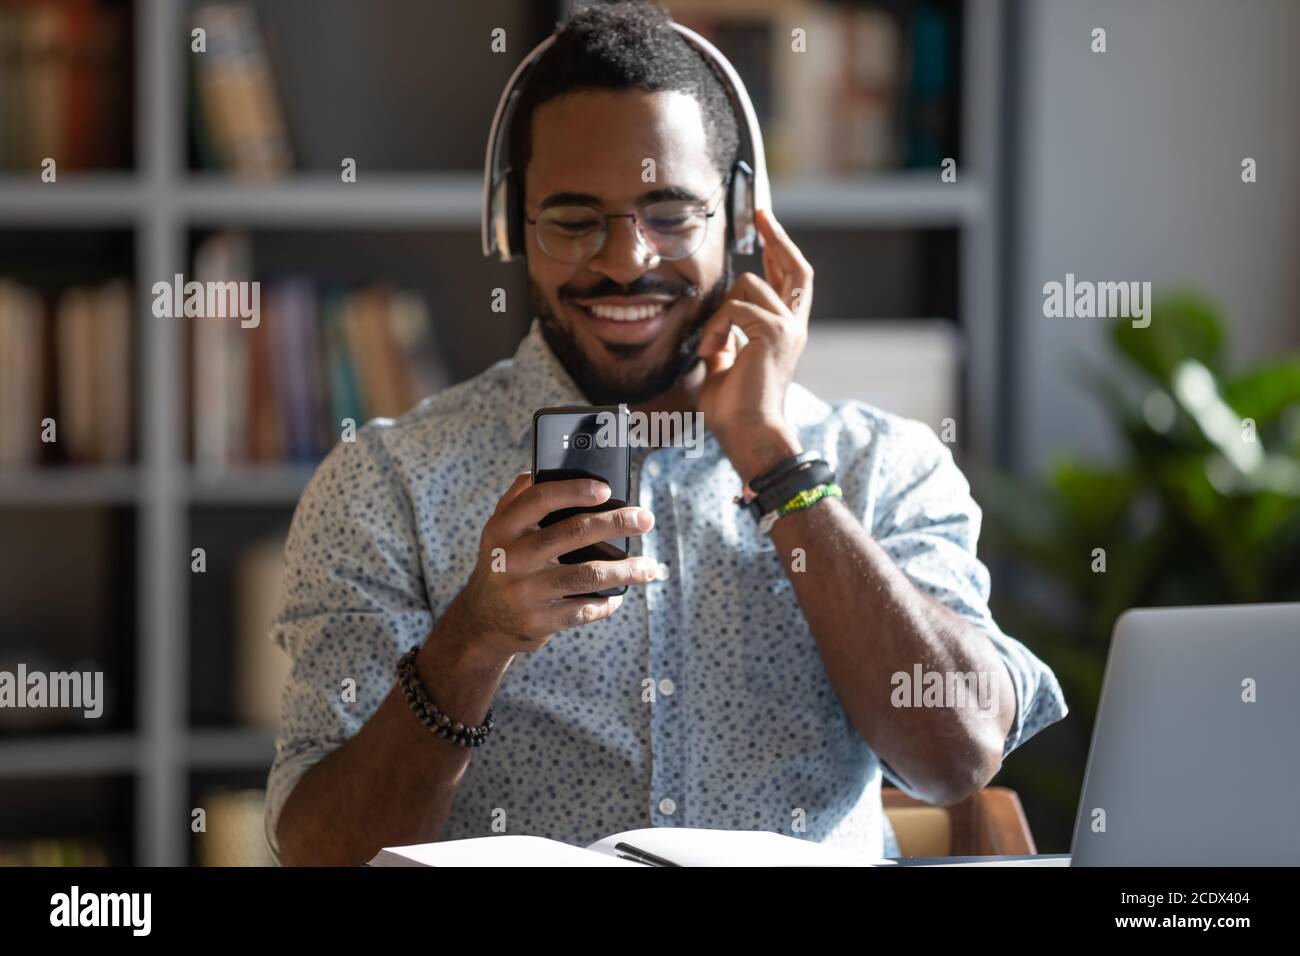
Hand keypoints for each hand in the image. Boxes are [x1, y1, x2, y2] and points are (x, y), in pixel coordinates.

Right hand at [444, 472, 657, 662]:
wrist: (483, 620)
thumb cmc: (502, 562)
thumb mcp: (499, 529)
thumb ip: (519, 497)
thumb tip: (548, 468)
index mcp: (503, 528)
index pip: (540, 498)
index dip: (575, 490)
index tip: (607, 490)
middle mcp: (511, 558)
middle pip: (574, 532)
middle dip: (616, 523)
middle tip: (646, 519)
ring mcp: (525, 592)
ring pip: (588, 575)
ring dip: (626, 570)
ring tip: (650, 567)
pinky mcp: (539, 621)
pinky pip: (584, 609)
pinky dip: (606, 602)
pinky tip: (618, 595)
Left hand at [696, 208, 812, 479]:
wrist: (748, 433)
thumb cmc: (736, 409)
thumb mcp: (727, 364)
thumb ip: (728, 339)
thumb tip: (717, 326)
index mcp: (785, 332)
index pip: (790, 281)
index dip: (780, 251)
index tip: (767, 228)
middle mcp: (794, 325)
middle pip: (796, 266)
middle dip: (778, 236)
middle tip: (762, 214)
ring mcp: (788, 327)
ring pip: (747, 286)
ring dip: (718, 315)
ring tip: (709, 348)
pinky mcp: (774, 332)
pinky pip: (734, 309)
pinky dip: (715, 329)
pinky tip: (709, 353)